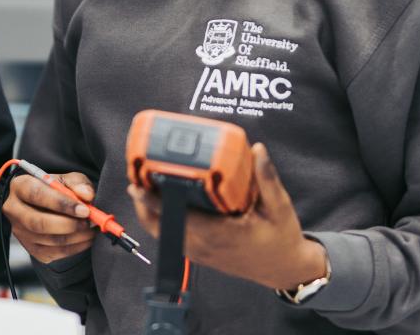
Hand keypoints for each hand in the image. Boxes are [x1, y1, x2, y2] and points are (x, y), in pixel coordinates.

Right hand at [2, 171, 96, 263]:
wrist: (45, 206)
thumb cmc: (55, 190)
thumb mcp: (65, 180)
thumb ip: (77, 183)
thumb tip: (87, 195)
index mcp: (20, 186)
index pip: (37, 195)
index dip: (61, 203)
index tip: (84, 209)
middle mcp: (15, 210)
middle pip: (38, 223)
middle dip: (69, 224)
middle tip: (88, 222)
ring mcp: (21, 232)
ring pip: (49, 240)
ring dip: (76, 237)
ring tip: (91, 229)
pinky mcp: (32, 249)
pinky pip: (56, 253)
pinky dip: (76, 247)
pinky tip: (86, 238)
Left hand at [128, 143, 327, 290]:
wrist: (283, 269)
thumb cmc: (281, 238)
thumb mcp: (279, 206)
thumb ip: (266, 178)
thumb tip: (257, 149)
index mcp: (221, 233)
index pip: (179, 215)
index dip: (155, 199)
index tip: (139, 182)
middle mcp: (204, 245)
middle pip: (160, 223)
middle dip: (143, 200)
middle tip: (136, 173)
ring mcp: (198, 252)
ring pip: (160, 232)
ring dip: (147, 209)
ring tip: (141, 182)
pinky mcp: (197, 254)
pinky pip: (168, 236)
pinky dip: (157, 219)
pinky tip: (156, 200)